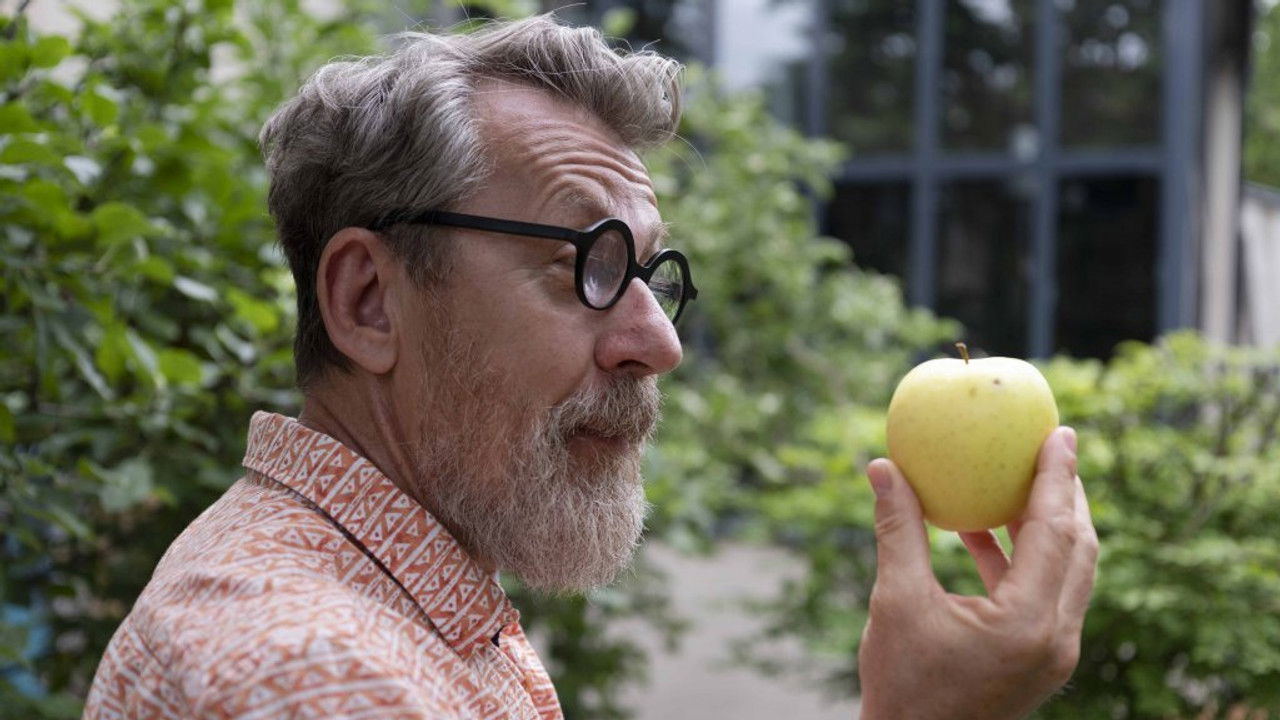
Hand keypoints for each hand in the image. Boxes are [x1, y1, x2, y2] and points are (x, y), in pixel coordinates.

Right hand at [857, 426, 1097, 719]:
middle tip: (1053, 446)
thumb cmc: (902, 683)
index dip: (1058, 476)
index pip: (1056, 532)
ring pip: (1069, 572)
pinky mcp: (1040, 659)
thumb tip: (882, 466)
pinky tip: (981, 531)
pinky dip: (1024, 557)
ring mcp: (1054, 653)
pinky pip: (1046, 594)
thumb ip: (898, 530)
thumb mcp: (895, 601)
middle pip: (1079, 549)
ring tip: (1022, 480)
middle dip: (1068, 494)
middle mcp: (1055, 638)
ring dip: (1050, 524)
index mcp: (1026, 622)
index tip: (1061, 432)